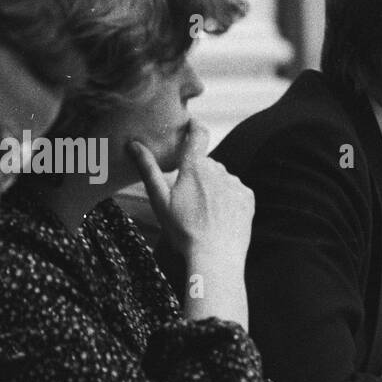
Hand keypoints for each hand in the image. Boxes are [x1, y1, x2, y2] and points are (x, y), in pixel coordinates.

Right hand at [130, 120, 254, 264]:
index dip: (195, 126)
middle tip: (189, 200)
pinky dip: (228, 199)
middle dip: (198, 175)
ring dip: (214, 188)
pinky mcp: (248, 198)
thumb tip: (133, 144)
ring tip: (204, 214)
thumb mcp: (160, 200)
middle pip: (206, 164)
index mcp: (195, 168)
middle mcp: (218, 170)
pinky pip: (236, 191)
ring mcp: (235, 184)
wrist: (215, 257)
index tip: (192, 123)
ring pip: (221, 179)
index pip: (198, 135)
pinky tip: (220, 217)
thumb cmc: (183, 231)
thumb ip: (148, 169)